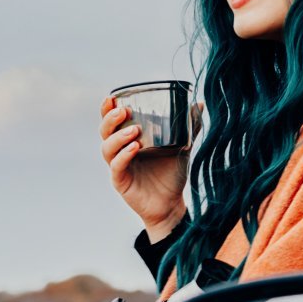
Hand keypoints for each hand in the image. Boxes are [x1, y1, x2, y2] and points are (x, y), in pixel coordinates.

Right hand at [100, 95, 199, 236]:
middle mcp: (120, 152)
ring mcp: (119, 167)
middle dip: (110, 119)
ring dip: (118, 137)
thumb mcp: (181, 146)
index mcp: (129, 140)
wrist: (172, 204)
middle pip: (104, 132)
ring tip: (134, 130)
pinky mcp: (121, 182)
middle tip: (123, 111)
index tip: (112, 97)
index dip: (108, 109)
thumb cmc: (171, 174)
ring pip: (107, 148)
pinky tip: (135, 148)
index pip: (112, 122)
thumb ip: (188, 126)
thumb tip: (198, 104)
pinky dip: (124, 155)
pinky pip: (117, 166)